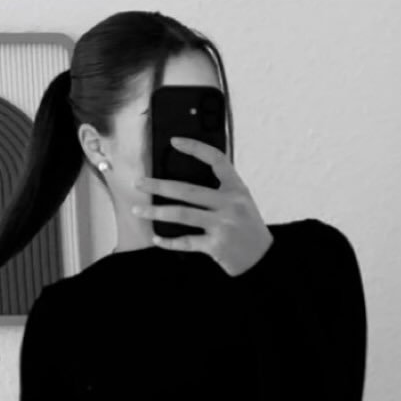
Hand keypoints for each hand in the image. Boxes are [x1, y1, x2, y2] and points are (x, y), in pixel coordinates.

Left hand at [131, 137, 273, 275]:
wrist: (263, 258)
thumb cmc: (248, 229)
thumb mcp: (242, 203)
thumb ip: (221, 191)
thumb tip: (181, 185)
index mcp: (237, 189)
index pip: (216, 160)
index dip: (195, 148)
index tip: (175, 142)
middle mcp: (230, 204)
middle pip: (187, 190)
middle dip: (158, 186)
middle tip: (139, 183)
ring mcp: (223, 225)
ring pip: (182, 214)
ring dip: (156, 213)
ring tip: (138, 210)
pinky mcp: (216, 245)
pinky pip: (187, 241)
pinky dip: (169, 242)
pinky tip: (157, 239)